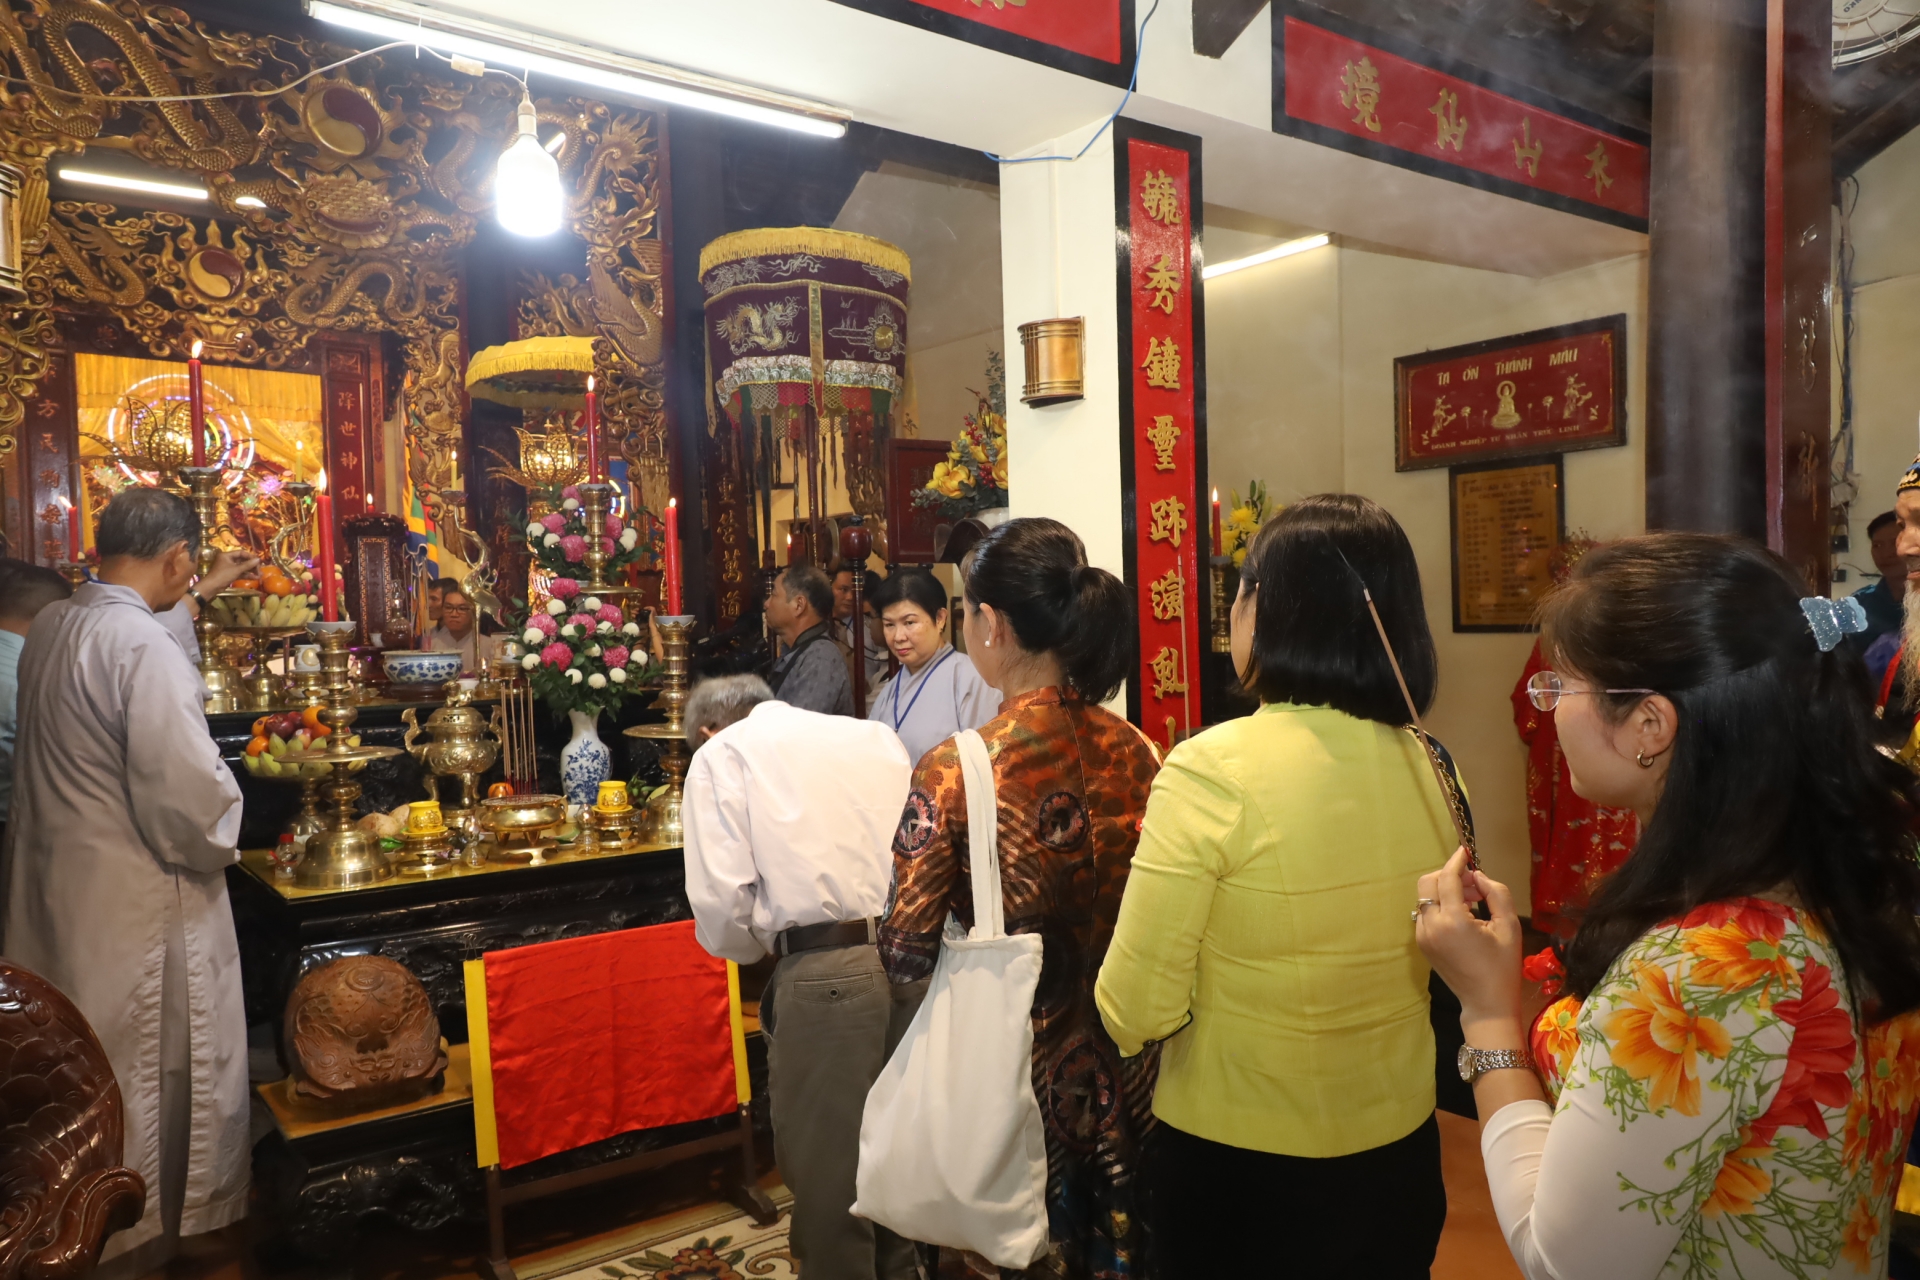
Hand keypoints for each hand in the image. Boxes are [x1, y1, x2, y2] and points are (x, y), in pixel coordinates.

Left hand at [198, 549, 261, 595]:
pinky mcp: (230, 574)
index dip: (250, 556)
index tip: (258, 561)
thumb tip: (258, 559)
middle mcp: (228, 560)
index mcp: (227, 555)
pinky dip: (247, 575)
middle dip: (252, 565)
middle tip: (259, 569)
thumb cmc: (223, 575)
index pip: (241, 553)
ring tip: (260, 575)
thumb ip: (248, 565)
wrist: (212, 587)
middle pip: (242, 560)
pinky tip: (255, 578)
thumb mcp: (236, 569)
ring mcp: (229, 568)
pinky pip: (240, 573)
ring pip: (242, 567)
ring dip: (251, 571)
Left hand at [1416, 847, 1523, 1027]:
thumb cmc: (1503, 966)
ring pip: (1425, 898)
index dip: (1456, 861)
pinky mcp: (1421, 943)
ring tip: (1473, 902)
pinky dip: (1440, 906)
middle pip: (1428, 883)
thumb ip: (1497, 893)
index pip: (1446, 878)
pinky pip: (1426, 913)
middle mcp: (1431, 926)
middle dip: (1449, 876)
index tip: (1466, 851)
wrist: (1485, 1002)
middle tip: (1475, 885)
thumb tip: (1479, 876)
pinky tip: (1463, 917)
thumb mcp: (1510, 927)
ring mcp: (1422, 936)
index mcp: (1453, 921)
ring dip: (1445, 891)